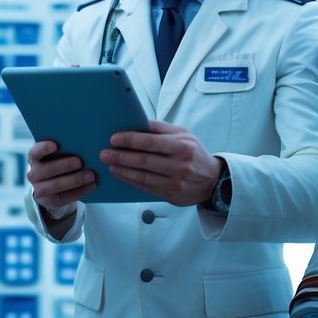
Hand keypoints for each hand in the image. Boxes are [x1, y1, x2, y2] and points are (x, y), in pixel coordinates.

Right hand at [26, 139, 95, 215]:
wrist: (52, 185)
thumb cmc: (58, 162)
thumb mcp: (57, 154)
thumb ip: (65, 148)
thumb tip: (83, 144)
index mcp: (34, 157)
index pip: (35, 152)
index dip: (44, 148)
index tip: (56, 145)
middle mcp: (33, 173)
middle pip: (48, 169)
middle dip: (65, 165)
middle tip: (80, 162)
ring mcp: (39, 188)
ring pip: (56, 185)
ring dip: (75, 180)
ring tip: (91, 175)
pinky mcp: (49, 201)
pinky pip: (65, 197)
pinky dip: (80, 191)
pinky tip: (92, 185)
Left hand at [102, 120, 222, 206]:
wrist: (212, 180)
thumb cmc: (194, 153)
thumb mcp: (184, 135)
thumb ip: (161, 129)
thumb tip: (137, 122)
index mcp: (182, 147)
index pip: (150, 142)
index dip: (130, 140)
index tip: (114, 139)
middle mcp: (179, 165)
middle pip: (143, 160)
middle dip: (121, 156)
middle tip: (104, 153)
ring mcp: (175, 183)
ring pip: (142, 176)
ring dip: (122, 170)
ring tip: (109, 164)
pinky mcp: (171, 195)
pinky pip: (145, 187)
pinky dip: (130, 180)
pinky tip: (121, 174)